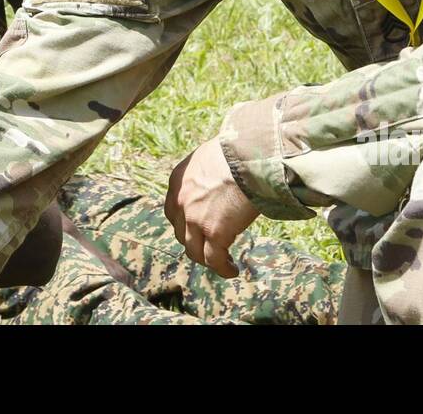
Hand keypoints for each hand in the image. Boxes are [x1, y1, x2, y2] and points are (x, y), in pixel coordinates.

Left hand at [164, 137, 258, 277]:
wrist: (248, 157)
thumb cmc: (236, 151)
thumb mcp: (209, 158)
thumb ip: (205, 174)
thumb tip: (217, 183)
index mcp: (178, 181)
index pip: (174, 212)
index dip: (185, 224)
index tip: (198, 229)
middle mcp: (180, 202)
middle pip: (182, 233)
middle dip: (195, 242)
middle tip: (210, 246)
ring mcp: (195, 219)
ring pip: (195, 251)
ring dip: (207, 259)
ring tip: (222, 263)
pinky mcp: (214, 232)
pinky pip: (214, 259)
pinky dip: (222, 268)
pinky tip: (231, 270)